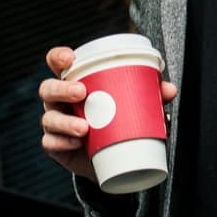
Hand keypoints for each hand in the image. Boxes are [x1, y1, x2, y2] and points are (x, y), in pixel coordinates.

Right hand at [39, 44, 176, 180]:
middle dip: (62, 88)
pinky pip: (51, 142)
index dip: (58, 57)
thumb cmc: (116, 121)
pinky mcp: (56, 146)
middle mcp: (59, 101)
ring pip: (49, 117)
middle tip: (82, 92)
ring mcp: (55, 123)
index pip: (57, 63)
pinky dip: (62, 142)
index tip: (69, 58)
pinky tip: (76, 143)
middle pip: (48, 88)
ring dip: (65, 121)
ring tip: (84, 127)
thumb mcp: (132, 106)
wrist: (111, 159)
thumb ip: (149, 95)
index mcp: (74, 82)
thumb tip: (169, 89)